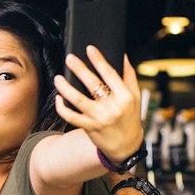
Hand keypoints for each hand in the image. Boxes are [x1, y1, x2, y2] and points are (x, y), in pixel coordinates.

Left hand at [54, 46, 143, 165]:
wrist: (126, 146)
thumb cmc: (130, 117)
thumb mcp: (136, 97)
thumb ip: (129, 76)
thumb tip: (122, 55)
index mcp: (125, 96)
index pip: (110, 74)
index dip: (99, 60)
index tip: (89, 49)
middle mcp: (113, 107)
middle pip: (93, 84)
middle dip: (79, 69)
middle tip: (69, 58)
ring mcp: (100, 118)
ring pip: (78, 100)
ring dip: (66, 88)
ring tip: (58, 78)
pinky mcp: (89, 128)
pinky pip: (72, 117)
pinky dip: (63, 108)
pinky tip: (58, 99)